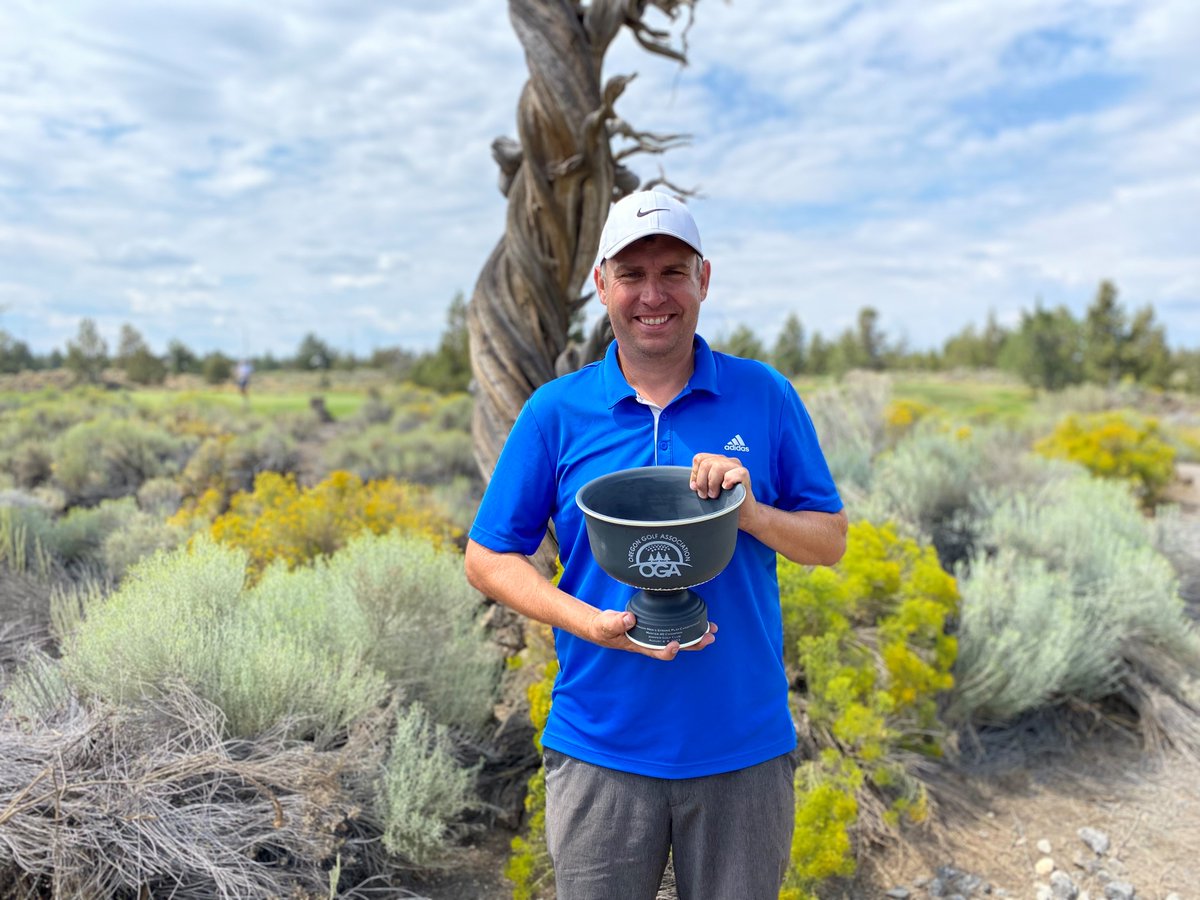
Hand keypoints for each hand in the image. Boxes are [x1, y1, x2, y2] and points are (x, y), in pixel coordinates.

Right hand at [586, 609, 718, 659]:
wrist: (603, 626)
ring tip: (711, 630)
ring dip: (696, 636)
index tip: (676, 645)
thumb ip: (616, 622)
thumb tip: (629, 618)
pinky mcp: (657, 627)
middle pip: (676, 647)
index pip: (658, 652)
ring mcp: (656, 636)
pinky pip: (675, 628)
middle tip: (709, 637)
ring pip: (680, 639)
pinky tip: (697, 620)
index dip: (668, 651)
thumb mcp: (606, 625)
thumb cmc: (604, 628)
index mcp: (640, 646)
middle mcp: (651, 643)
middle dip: (694, 643)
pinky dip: (687, 625)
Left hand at [690, 452, 758, 528]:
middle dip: (701, 482)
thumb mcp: (708, 490)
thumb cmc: (725, 502)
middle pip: (706, 463)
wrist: (742, 513)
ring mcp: (737, 467)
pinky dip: (727, 482)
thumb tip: (694, 485)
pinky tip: (726, 488)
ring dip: (712, 484)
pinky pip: (732, 474)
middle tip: (705, 495)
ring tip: (714, 495)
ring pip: (717, 467)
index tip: (696, 488)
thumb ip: (700, 483)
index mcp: (718, 461)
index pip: (700, 459)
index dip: (695, 474)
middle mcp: (727, 461)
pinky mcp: (744, 475)